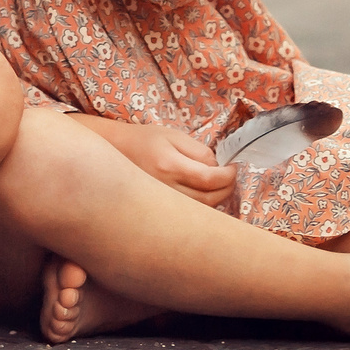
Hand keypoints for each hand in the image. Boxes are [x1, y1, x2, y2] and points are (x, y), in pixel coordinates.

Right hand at [90, 118, 237, 207]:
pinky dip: (203, 206)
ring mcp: (161, 202)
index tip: (233, 168)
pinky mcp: (160, 209)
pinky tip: (204, 194)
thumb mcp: (173, 136)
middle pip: (209, 199)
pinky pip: (189, 213)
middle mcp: (165, 188)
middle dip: (227, 189)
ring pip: (201, 210)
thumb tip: (218, 168)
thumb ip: (199, 151)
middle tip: (231, 177)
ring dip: (217, 199)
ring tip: (219, 184)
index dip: (228, 176)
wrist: (115, 152)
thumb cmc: (145, 140)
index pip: (209, 179)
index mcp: (169, 165)